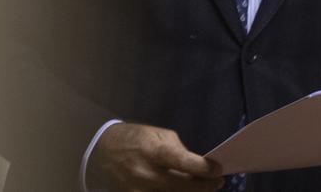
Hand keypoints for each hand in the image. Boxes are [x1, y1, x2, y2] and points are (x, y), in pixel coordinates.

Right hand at [89, 123, 222, 191]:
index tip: (218, 170)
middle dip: (204, 186)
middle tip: (218, 182)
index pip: (183, 162)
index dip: (203, 168)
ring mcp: (138, 191)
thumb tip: (198, 166)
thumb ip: (179, 151)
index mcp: (153, 151)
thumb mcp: (159, 134)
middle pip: (181, 187)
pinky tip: (184, 191)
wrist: (101, 152)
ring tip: (204, 188)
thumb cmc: (135, 139)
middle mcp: (145, 174)